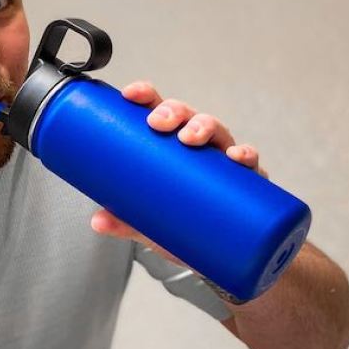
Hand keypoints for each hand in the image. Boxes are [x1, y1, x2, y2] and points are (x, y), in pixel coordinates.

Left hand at [90, 81, 267, 260]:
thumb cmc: (183, 224)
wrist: (218, 253)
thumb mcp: (151, 225)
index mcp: (172, 146)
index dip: (146, 96)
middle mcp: (199, 147)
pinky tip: (236, 158)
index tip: (131, 95)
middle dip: (174, 112)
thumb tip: (98, 221)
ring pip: (218, 131)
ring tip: (190, 138)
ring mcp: (223, 162)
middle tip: (159, 123)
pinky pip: (251, 163)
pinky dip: (246, 156)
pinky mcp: (246, 182)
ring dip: (204, 127)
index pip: (159, 110)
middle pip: (188, 115)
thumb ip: (125, 222)